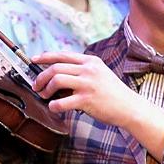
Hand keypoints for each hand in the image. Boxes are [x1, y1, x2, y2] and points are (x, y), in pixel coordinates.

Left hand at [31, 51, 163, 157]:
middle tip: (36, 86)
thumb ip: (82, 70)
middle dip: (41, 77)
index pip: (62, 55)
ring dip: (46, 89)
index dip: (45, 57)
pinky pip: (62, 102)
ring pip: (56, 80)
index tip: (34, 60)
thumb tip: (58, 74)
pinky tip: (54, 108)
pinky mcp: (87, 100)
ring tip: (45, 96)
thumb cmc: (113, 93)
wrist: (130, 107)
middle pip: (55, 67)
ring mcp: (88, 84)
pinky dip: (53, 106)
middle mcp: (89, 70)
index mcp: (91, 61)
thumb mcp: (100, 74)